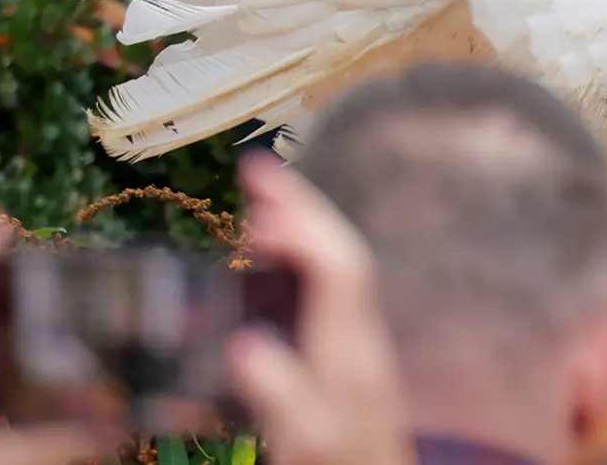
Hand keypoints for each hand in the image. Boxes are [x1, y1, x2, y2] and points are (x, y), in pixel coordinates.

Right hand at [227, 153, 410, 464]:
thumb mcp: (307, 443)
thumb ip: (280, 395)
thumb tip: (245, 341)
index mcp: (351, 350)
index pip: (335, 263)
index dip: (300, 219)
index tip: (258, 183)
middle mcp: (361, 341)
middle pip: (340, 254)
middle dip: (301, 206)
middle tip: (256, 169)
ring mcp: (358, 352)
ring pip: (337, 272)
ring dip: (301, 232)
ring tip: (260, 204)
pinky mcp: (348, 368)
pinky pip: (328, 296)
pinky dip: (300, 269)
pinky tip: (275, 271)